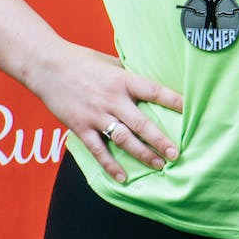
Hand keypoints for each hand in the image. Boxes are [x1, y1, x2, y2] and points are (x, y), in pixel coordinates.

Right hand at [27, 42, 183, 184]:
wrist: (45, 65)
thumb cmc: (81, 60)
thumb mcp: (110, 61)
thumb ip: (129, 74)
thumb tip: (149, 81)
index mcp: (123, 80)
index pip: (155, 91)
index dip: (175, 101)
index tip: (192, 110)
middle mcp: (112, 99)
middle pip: (142, 123)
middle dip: (160, 140)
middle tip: (177, 154)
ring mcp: (96, 115)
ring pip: (123, 139)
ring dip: (142, 154)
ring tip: (159, 165)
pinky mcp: (80, 126)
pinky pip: (98, 150)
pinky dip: (110, 165)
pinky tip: (123, 178)